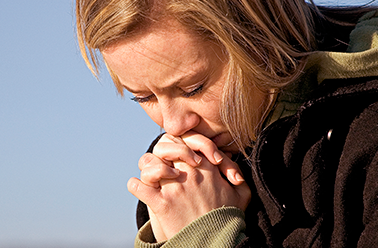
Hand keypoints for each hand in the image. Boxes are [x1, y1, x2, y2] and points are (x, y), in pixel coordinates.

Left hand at [127, 132, 250, 239]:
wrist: (217, 242)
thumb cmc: (229, 216)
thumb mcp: (241, 192)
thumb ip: (236, 171)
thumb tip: (223, 158)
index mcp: (206, 167)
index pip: (185, 140)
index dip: (179, 143)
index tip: (178, 154)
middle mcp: (189, 174)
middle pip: (164, 147)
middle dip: (161, 153)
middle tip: (163, 163)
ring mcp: (174, 188)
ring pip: (149, 164)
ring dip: (147, 168)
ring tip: (151, 176)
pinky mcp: (162, 204)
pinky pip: (139, 187)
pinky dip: (136, 186)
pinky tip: (140, 188)